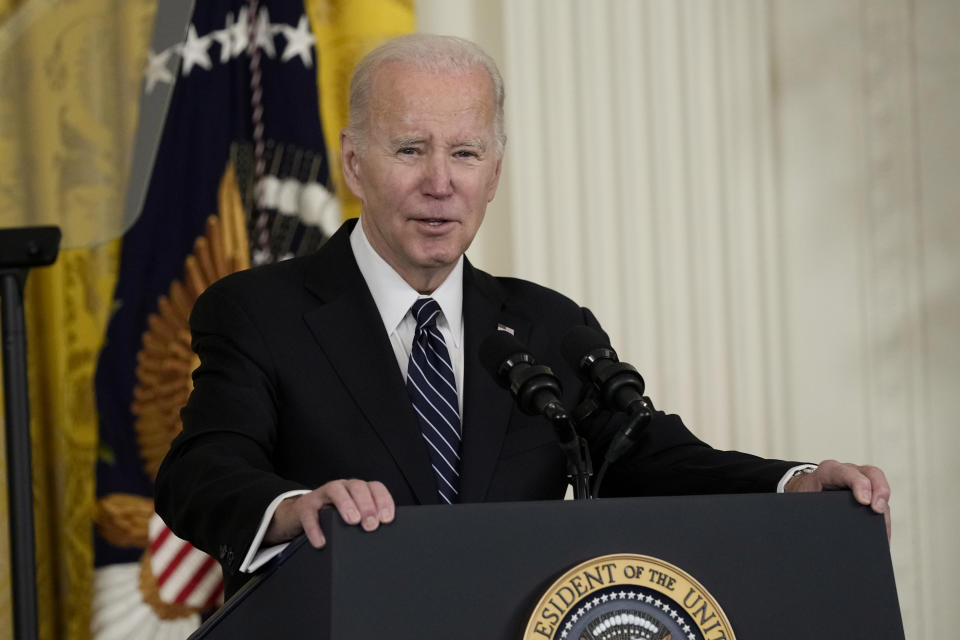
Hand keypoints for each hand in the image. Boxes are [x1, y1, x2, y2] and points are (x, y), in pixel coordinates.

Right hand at [264, 479, 394, 547]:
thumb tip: (384, 541)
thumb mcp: (352, 517)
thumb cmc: (333, 518)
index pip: (375, 488)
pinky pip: (310, 514)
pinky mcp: (305, 506)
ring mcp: (323, 494)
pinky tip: (321, 541)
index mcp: (358, 490)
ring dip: (346, 504)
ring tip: (353, 521)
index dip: (383, 501)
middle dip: (367, 505)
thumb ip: (366, 522)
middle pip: (358, 487)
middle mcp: (343, 487)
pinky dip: (315, 528)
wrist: (301, 515)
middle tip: (371, 525)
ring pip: (336, 490)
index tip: (386, 519)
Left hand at [785, 459, 890, 539]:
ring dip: (884, 509)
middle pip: (871, 474)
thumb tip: (818, 532)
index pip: (844, 471)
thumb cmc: (803, 495)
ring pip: (880, 490)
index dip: (857, 483)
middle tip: (878, 510)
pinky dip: (883, 519)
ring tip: (883, 533)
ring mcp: (862, 482)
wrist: (804, 490)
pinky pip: (881, 503)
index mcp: (828, 471)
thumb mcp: (802, 499)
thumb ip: (809, 508)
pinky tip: (882, 537)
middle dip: (879, 490)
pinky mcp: (868, 494)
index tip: (864, 501)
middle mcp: (848, 472)